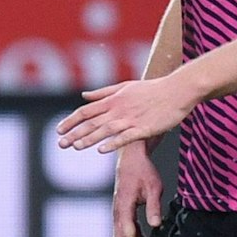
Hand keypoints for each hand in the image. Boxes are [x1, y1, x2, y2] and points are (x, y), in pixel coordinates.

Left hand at [56, 74, 198, 154]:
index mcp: (113, 99)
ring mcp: (130, 119)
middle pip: (91, 122)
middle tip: (60, 144)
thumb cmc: (152, 89)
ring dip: (89, 139)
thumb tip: (84, 95)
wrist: (177, 91)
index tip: (59, 130)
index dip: (70, 121)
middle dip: (74, 133)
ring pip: (105, 130)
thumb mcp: (125, 86)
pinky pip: (125, 137)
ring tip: (76, 147)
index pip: (85, 111)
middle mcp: (118, 109)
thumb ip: (103, 92)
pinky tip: (102, 150)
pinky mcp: (144, 128)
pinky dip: (113, 143)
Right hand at [110, 144, 164, 236]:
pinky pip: (125, 232)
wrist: (130, 159)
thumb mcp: (154, 186)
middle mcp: (117, 213)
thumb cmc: (143, 171)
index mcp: (124, 207)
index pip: (127, 234)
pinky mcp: (122, 213)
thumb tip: (156, 224)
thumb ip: (154, 206)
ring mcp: (117, 213)